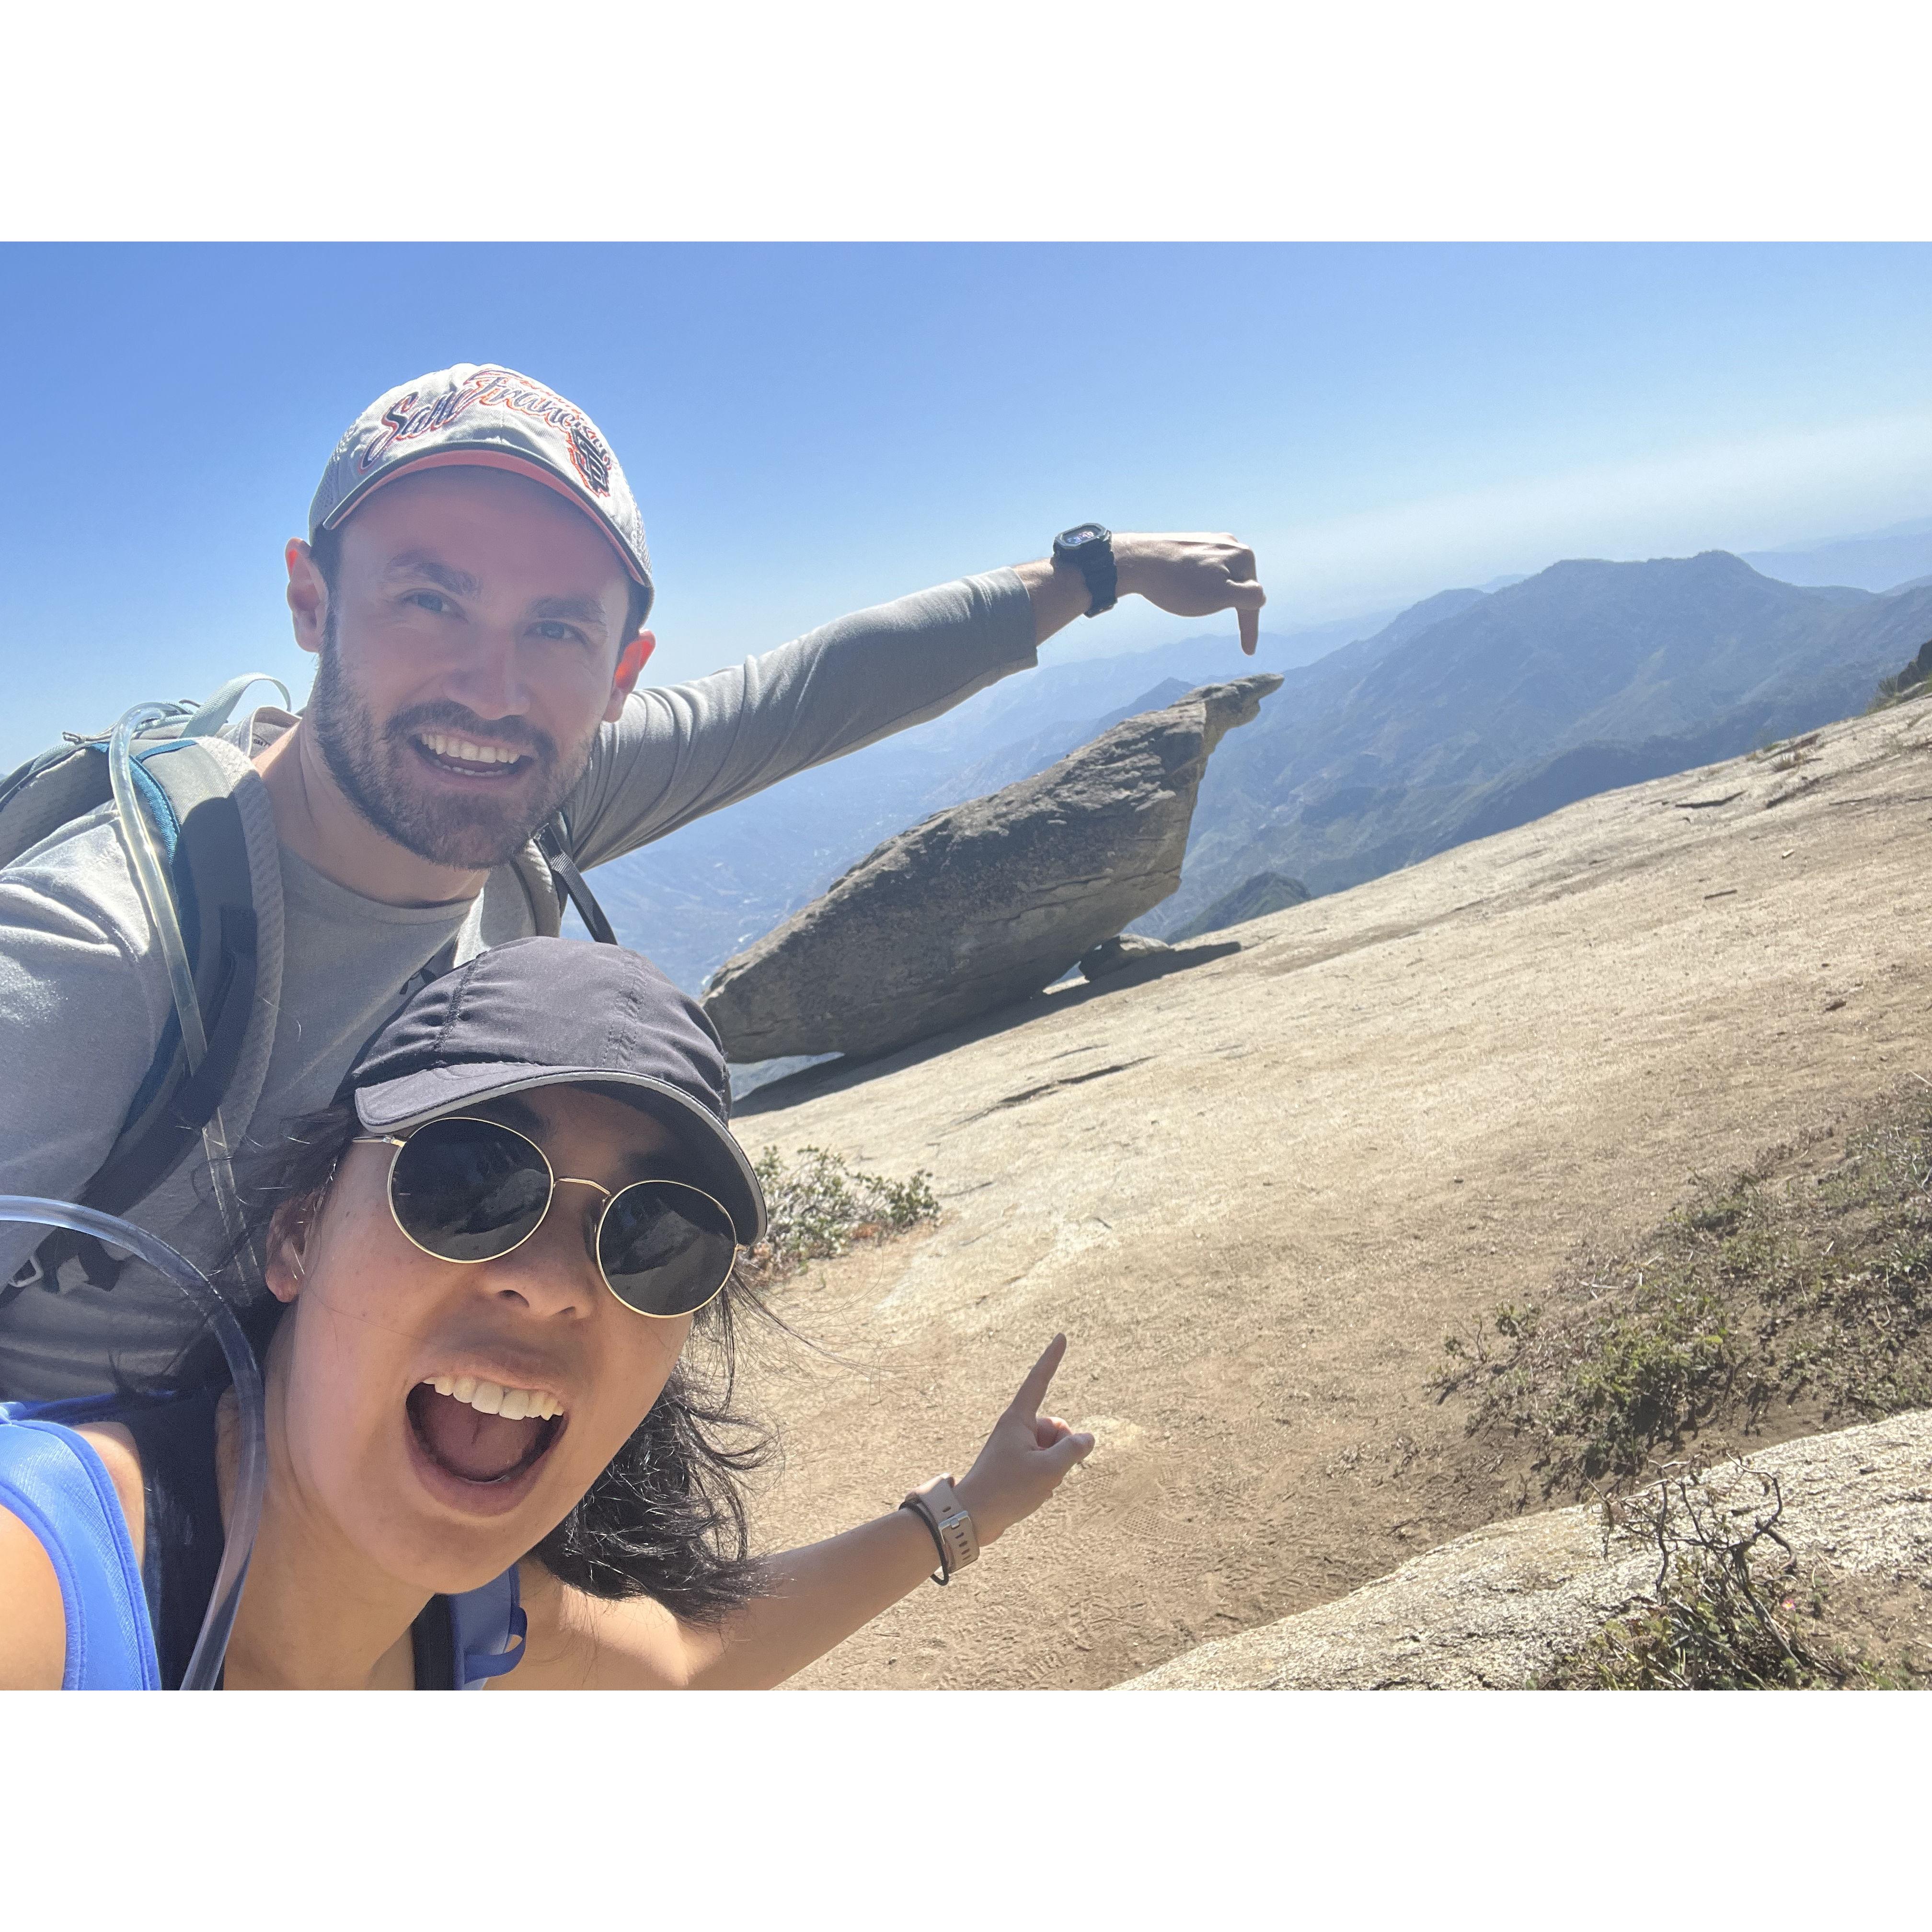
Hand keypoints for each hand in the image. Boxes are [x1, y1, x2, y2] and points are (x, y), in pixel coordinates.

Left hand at [953, 1334, 1094, 1545]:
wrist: (973, 1518)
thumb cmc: (1007, 1489)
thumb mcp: (1049, 1469)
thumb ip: (1073, 1450)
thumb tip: (1087, 1439)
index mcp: (1018, 1419)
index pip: (1039, 1380)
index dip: (1051, 1359)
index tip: (1061, 1337)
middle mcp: (1015, 1428)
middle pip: (1055, 1426)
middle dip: (1062, 1447)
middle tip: (1049, 1469)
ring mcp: (1015, 1448)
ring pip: (1051, 1449)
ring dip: (1054, 1467)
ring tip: (1037, 1485)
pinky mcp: (1015, 1466)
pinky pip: (1043, 1465)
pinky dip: (1046, 1478)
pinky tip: (1035, 1494)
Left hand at [1115, 532, 1267, 653]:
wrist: (1136, 561)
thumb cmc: (1179, 584)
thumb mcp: (1221, 596)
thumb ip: (1249, 597)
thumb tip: (1260, 597)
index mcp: (1244, 555)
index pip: (1254, 598)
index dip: (1250, 628)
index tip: (1248, 652)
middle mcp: (1231, 544)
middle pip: (1239, 586)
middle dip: (1228, 604)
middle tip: (1202, 609)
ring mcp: (1211, 542)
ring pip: (1221, 580)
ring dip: (1213, 596)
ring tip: (1189, 598)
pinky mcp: (1192, 545)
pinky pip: (1205, 571)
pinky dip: (1200, 585)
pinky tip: (1183, 587)